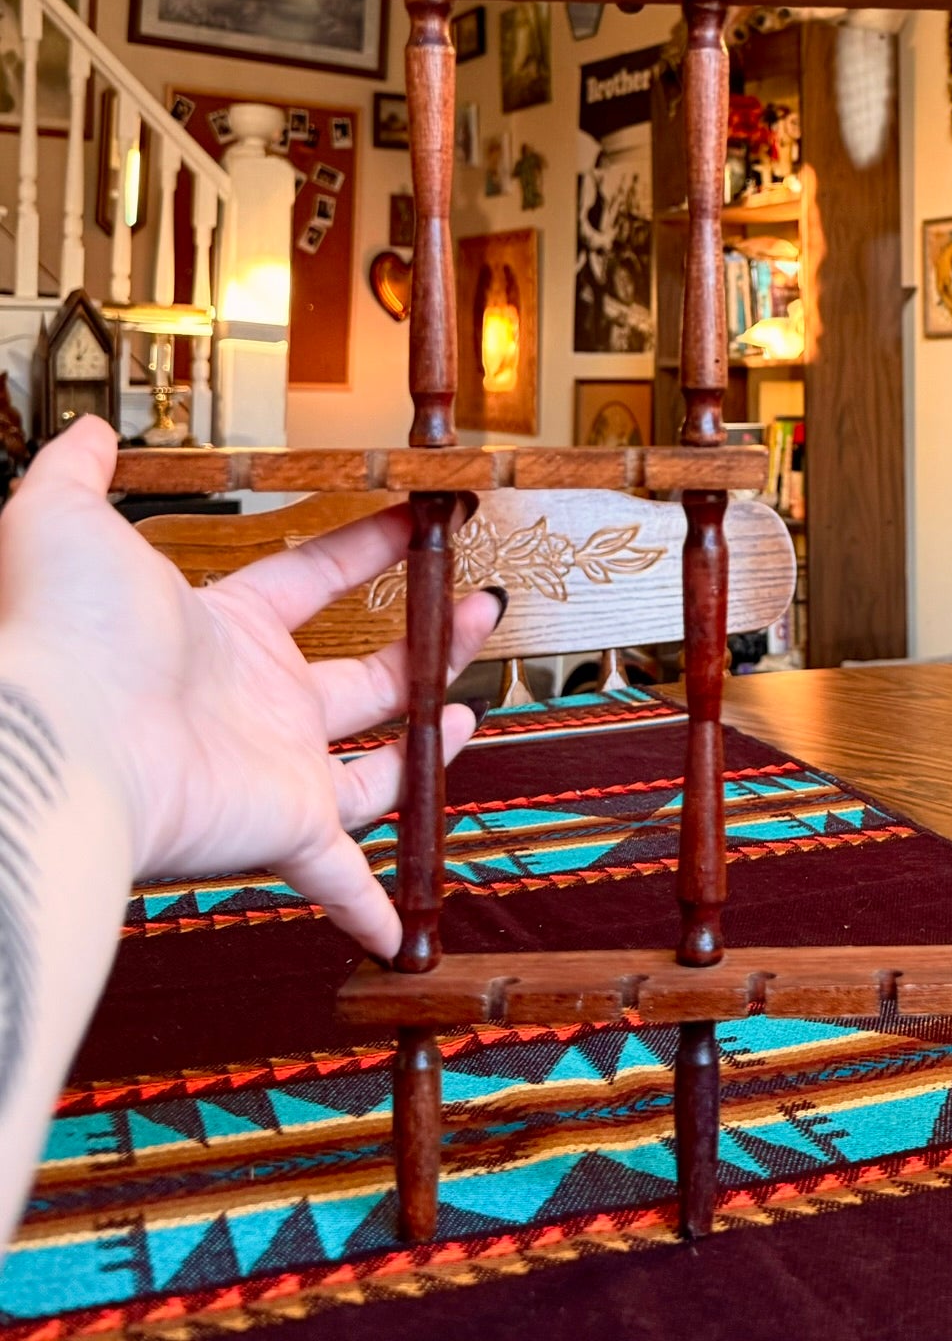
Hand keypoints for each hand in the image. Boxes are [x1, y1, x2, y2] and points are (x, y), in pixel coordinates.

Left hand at [0, 417, 502, 957]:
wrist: (58, 738)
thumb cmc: (62, 633)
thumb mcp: (67, 522)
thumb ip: (80, 471)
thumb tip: (87, 431)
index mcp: (222, 631)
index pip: (313, 579)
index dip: (368, 549)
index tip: (419, 523)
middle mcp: (256, 703)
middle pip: (365, 674)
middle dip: (431, 641)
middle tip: (483, 608)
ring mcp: (274, 769)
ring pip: (372, 769)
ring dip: (426, 750)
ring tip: (473, 717)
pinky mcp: (283, 827)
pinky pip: (340, 877)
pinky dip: (373, 907)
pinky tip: (402, 931)